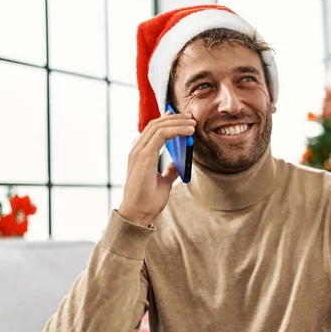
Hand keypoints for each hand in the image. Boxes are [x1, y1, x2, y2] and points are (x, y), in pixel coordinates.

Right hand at [118, 111, 195, 225]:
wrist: (139, 214)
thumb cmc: (148, 200)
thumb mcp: (164, 182)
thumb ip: (169, 171)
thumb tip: (178, 164)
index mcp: (140, 155)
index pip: (152, 130)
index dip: (167, 120)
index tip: (183, 118)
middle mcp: (137, 150)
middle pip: (156, 124)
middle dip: (175, 118)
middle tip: (191, 117)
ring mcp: (139, 152)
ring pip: (158, 126)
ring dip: (178, 122)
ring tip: (193, 123)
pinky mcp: (144, 157)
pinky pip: (161, 135)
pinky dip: (176, 130)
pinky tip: (189, 131)